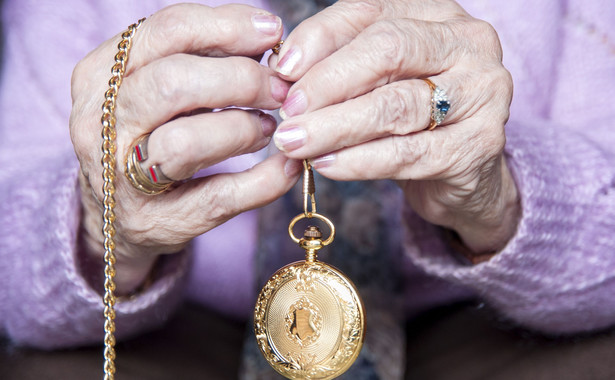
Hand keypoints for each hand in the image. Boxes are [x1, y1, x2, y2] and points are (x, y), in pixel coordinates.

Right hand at [70, 4, 299, 293]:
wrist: (113, 214)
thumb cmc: (144, 135)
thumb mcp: (153, 87)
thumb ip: (198, 57)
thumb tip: (263, 35)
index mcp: (98, 77)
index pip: (167, 31)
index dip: (228, 27)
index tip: (271, 32)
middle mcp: (99, 126)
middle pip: (174, 83)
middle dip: (242, 79)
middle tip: (279, 89)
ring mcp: (121, 179)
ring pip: (186, 142)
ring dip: (243, 129)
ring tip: (267, 128)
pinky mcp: (155, 220)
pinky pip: (218, 198)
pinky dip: (264, 181)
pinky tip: (287, 166)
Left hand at [270, 0, 518, 254]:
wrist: (462, 173)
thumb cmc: (412, 119)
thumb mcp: (378, 81)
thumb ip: (340, 65)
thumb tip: (286, 72)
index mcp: (438, 15)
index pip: (369, 11)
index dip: (320, 38)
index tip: (282, 71)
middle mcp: (468, 43)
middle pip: (388, 50)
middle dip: (327, 82)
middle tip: (287, 112)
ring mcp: (482, 92)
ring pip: (396, 104)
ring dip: (336, 126)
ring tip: (295, 143)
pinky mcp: (480, 145)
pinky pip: (409, 153)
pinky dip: (361, 161)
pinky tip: (328, 165)